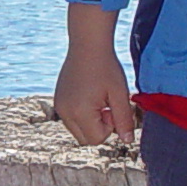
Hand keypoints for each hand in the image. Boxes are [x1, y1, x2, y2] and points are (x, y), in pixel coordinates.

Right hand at [54, 8, 137, 143]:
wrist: (87, 44)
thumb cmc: (106, 67)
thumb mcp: (120, 94)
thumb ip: (124, 120)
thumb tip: (128, 141)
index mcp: (79, 112)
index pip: (96, 139)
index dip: (109, 127)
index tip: (111, 106)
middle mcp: (64, 112)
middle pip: (85, 139)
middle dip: (99, 127)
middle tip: (105, 104)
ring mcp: (59, 106)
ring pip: (78, 130)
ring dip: (90, 121)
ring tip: (97, 98)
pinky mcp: (58, 100)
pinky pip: (71, 119)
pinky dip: (82, 113)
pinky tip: (89, 94)